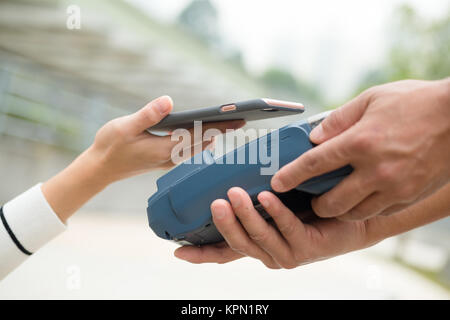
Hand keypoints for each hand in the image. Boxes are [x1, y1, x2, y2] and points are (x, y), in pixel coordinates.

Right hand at [43, 96, 244, 220]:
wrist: (100, 168)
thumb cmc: (109, 146)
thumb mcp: (125, 127)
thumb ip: (147, 115)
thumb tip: (169, 100)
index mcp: (163, 148)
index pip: (197, 134)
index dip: (217, 126)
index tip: (236, 119)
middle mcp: (170, 156)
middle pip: (202, 141)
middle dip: (221, 130)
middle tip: (242, 119)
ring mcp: (167, 159)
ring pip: (197, 147)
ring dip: (213, 135)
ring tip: (230, 125)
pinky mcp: (164, 158)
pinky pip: (188, 150)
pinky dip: (201, 140)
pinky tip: (207, 134)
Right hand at [174, 187, 372, 268]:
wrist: (353, 218)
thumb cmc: (311, 207)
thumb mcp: (276, 202)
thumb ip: (256, 197)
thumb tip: (234, 172)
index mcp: (258, 245)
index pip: (224, 252)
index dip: (200, 254)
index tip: (178, 250)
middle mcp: (268, 254)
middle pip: (237, 243)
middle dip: (224, 223)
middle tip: (215, 202)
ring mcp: (287, 254)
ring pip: (259, 237)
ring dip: (245, 215)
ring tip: (234, 194)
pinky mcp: (306, 248)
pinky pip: (287, 228)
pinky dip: (276, 212)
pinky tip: (268, 196)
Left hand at [271, 79, 449, 220]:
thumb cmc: (415, 102)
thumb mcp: (371, 98)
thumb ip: (339, 119)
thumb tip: (315, 137)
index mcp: (360, 141)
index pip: (313, 164)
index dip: (290, 176)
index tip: (276, 184)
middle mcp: (375, 169)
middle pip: (330, 201)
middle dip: (315, 204)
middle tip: (312, 197)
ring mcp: (393, 186)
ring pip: (353, 213)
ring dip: (339, 209)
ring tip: (336, 198)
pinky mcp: (408, 196)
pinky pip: (378, 212)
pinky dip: (365, 208)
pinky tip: (363, 196)